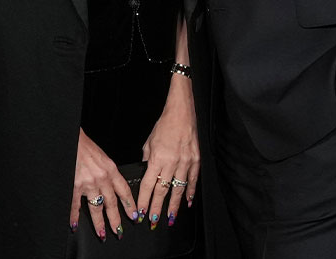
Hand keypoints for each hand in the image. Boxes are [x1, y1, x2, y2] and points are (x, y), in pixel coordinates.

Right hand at [69, 128, 133, 240]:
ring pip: (96, 208)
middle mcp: (101, 177)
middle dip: (116, 219)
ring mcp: (88, 183)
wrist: (73, 138)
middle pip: (111, 203)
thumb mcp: (103, 157)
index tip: (134, 215)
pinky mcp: (75, 185)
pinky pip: (75, 205)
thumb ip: (109, 172)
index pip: (124, 190)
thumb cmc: (87, 147)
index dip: (130, 204)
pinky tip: (75, 225)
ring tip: (102, 234)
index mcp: (110, 169)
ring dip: (99, 223)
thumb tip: (113, 185)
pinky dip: (74, 216)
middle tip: (119, 232)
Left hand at [136, 74, 199, 229]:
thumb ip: (147, 159)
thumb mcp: (149, 141)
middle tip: (153, 221)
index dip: (143, 200)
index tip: (140, 212)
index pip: (147, 184)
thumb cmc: (165, 125)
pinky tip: (187, 202)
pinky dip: (190, 192)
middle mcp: (171, 162)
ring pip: (178, 189)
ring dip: (173, 205)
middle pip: (162, 191)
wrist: (182, 113)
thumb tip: (147, 173)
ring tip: (170, 218)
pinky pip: (192, 180)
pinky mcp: (195, 159)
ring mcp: (185, 162)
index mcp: (157, 158)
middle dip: (156, 208)